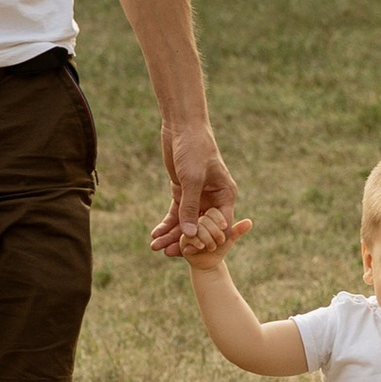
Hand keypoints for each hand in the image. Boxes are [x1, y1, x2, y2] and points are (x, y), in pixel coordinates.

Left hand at [149, 116, 238, 256]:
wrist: (182, 127)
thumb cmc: (195, 149)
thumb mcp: (193, 179)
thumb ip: (190, 207)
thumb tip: (189, 235)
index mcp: (225, 195)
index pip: (220, 225)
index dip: (206, 239)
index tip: (190, 251)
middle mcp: (213, 198)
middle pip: (200, 227)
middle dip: (184, 241)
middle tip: (168, 254)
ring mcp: (198, 196)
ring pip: (186, 222)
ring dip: (171, 234)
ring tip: (155, 247)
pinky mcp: (183, 191)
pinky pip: (176, 213)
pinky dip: (166, 223)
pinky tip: (155, 234)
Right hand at [176, 220, 250, 272]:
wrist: (210, 263)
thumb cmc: (220, 248)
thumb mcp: (229, 238)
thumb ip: (237, 230)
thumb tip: (249, 222)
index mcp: (208, 216)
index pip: (213, 212)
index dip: (219, 220)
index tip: (225, 228)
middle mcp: (198, 220)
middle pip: (205, 219)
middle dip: (214, 231)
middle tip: (220, 241)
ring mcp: (190, 229)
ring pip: (197, 227)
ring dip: (206, 238)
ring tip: (212, 247)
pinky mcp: (184, 238)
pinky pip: (189, 236)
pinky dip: (197, 241)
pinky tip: (202, 247)